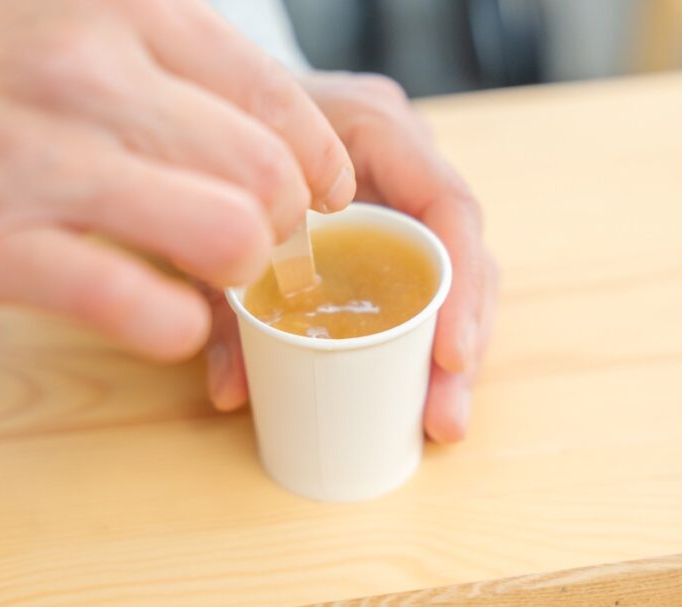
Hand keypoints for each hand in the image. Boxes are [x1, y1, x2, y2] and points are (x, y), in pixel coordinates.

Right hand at [0, 0, 355, 360]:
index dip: (322, 170)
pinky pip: (135, 303)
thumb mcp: (93, 17)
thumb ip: (183, 65)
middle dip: (292, 234)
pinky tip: (173, 318)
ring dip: (247, 278)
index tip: (321, 200)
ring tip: (222, 281)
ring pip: (226, 235)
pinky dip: (180, 326)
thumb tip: (278, 136)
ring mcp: (44, 163)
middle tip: (272, 252)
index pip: (282, 106)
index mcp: (135, 15)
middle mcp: (97, 77)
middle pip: (269, 179)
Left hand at [206, 72, 497, 442]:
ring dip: (451, 356)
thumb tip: (232, 394)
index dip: (460, 286)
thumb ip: (223, 295)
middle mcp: (408, 161)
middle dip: (461, 345)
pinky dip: (422, 339)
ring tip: (439, 423)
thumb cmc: (224, 141)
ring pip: (454, 279)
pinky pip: (425, 283)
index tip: (450, 357)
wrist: (217, 107)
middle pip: (465, 257)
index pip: (449, 206)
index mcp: (377, 130)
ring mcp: (407, 195)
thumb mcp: (221, 209)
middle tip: (445, 420)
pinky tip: (419, 396)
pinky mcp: (395, 228)